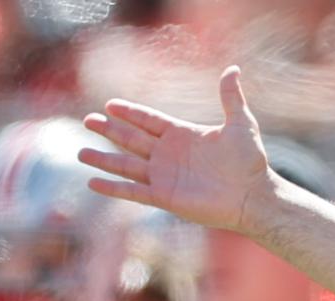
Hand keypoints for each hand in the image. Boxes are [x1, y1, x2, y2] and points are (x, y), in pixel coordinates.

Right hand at [83, 68, 280, 232]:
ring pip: (126, 165)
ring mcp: (165, 177)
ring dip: (103, 159)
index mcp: (182, 135)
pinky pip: (132, 191)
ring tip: (81, 152)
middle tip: (87, 120)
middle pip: (132, 139)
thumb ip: (231, 98)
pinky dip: (112, 188)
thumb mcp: (240, 123)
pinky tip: (92, 183)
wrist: (253, 196)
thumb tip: (233, 69)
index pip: (149, 120)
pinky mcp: (164, 197)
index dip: (130, 113)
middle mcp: (169, 155)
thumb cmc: (249, 161)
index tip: (110, 104)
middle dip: (109, 129)